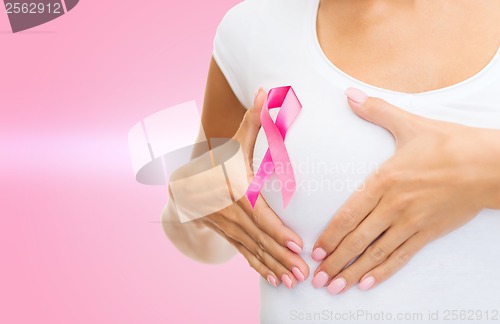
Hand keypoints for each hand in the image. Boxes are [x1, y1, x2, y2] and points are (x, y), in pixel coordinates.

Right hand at [194, 87, 308, 287]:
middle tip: (304, 272)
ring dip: (273, 267)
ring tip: (293, 282)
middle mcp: (229, 212)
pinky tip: (274, 281)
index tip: (297, 244)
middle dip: (281, 256)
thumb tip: (266, 91)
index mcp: (233, 190)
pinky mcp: (227, 235)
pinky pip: (244, 255)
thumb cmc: (218, 158)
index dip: (277, 230)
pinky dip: (259, 268)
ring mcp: (226, 227)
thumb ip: (253, 120)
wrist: (184, 182)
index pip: (258, 214)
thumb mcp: (234, 140)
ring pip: (252, 250)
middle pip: (258, 237)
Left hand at [311, 87, 499, 294]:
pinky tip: (367, 283)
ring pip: (376, 253)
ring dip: (353, 272)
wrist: (489, 164)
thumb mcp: (409, 124)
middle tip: (315, 278)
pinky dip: (383, 272)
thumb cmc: (449, 144)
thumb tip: (349, 94)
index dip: (330, 235)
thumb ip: (375, 111)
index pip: (350, 214)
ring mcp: (412, 222)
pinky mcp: (428, 233)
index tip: (315, 251)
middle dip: (334, 261)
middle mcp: (395, 206)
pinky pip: (401, 257)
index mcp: (385, 180)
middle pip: (358, 239)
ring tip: (333, 287)